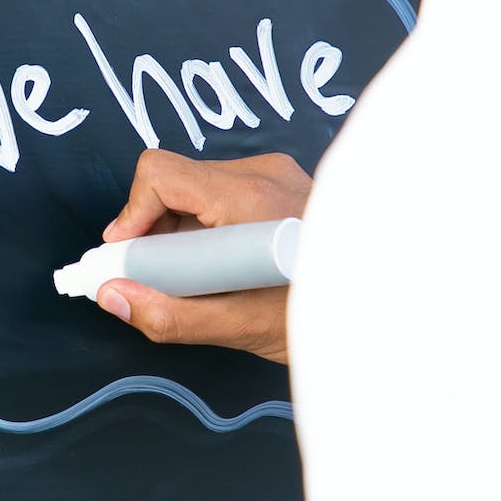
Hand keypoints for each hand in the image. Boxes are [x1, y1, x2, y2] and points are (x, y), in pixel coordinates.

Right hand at [97, 151, 312, 363]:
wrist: (385, 308)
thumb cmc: (323, 316)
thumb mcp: (239, 326)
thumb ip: (169, 314)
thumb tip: (114, 297)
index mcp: (250, 198)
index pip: (160, 174)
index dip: (131, 216)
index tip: (127, 258)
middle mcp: (263, 174)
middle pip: (174, 183)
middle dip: (155, 232)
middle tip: (162, 279)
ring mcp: (276, 175)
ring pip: (196, 190)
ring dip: (182, 233)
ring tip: (203, 279)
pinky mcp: (282, 184)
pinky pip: (222, 196)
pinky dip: (208, 229)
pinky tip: (225, 267)